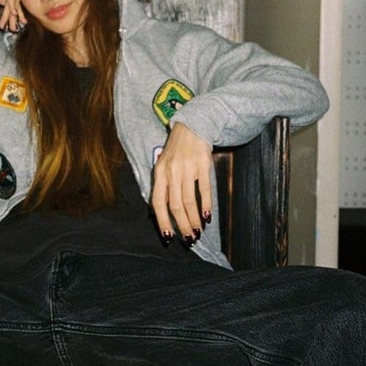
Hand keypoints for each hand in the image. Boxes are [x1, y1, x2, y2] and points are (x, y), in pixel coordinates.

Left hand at [151, 123, 212, 242]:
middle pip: (175, 205)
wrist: (192, 127)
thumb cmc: (177, 151)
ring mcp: (187, 168)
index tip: (168, 236)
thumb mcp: (164, 165)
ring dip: (194, 220)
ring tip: (198, 232)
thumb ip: (163, 186)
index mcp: (159, 173)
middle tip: (188, 238)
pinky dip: (206, 205)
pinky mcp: (202, 165)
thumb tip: (161, 213)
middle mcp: (172, 171)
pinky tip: (207, 216)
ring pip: (189, 201)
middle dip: (182, 225)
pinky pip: (204, 189)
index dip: (162, 221)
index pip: (158, 202)